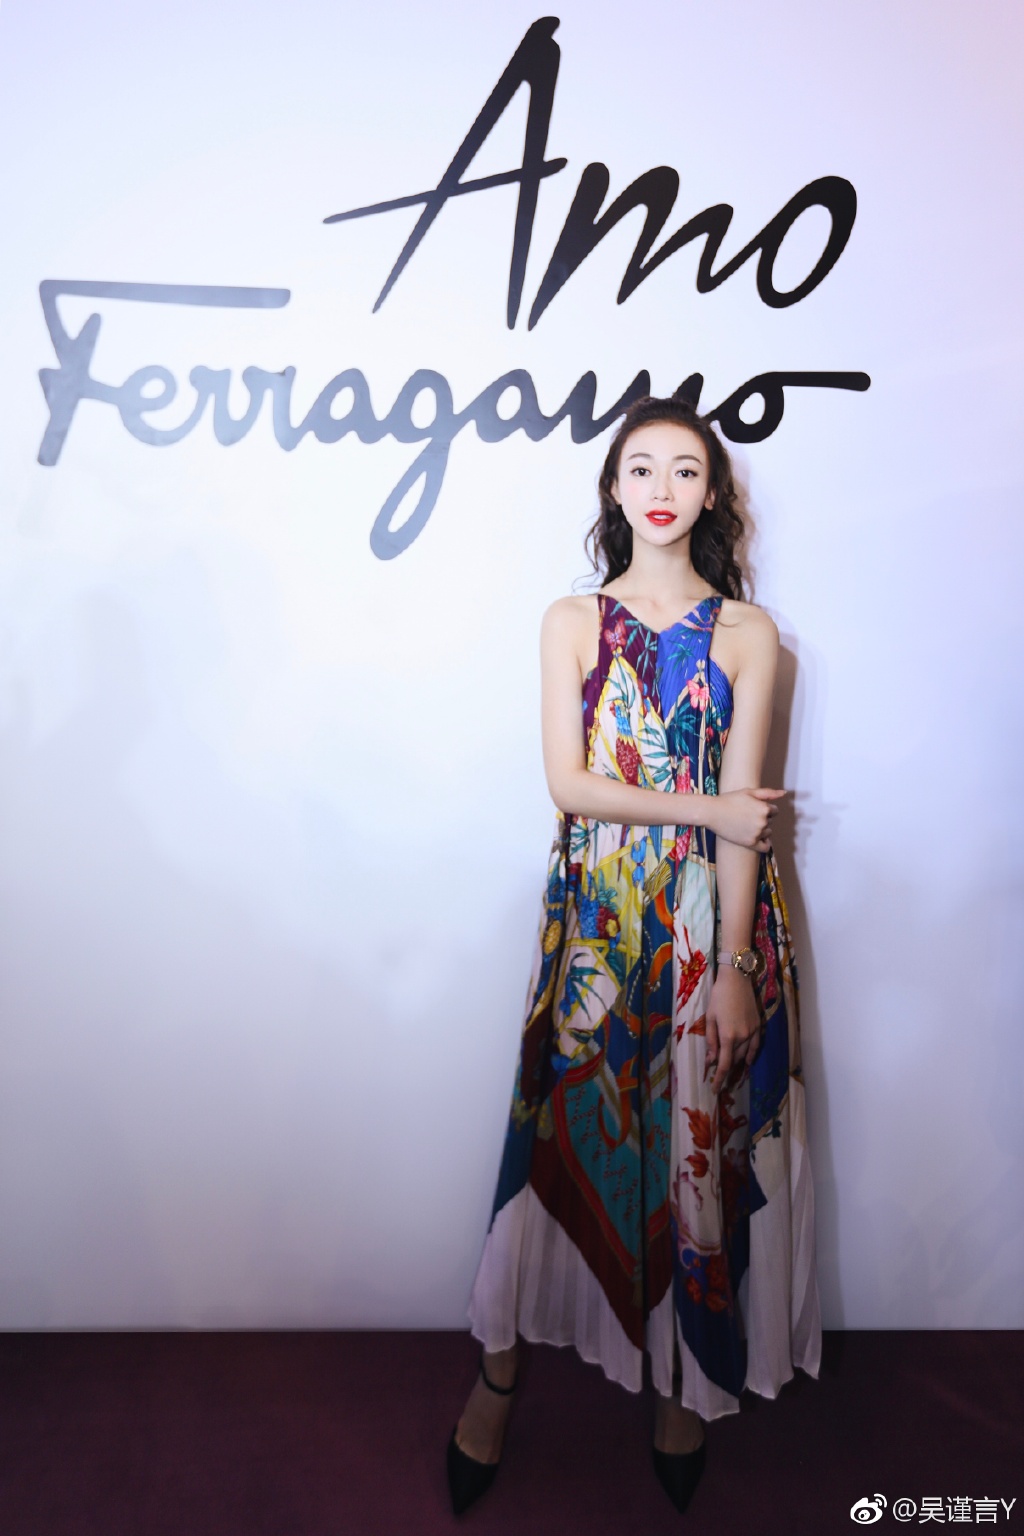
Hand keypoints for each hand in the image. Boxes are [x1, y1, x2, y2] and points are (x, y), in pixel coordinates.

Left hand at [704, 968, 761, 1094]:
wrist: (737, 980)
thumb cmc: (719, 997)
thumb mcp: (710, 1018)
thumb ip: (710, 1041)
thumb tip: (711, 1060)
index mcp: (728, 1036)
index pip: (724, 1065)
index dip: (719, 1079)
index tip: (714, 1089)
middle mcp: (742, 1037)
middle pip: (734, 1060)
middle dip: (725, 1069)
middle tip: (716, 1074)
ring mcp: (753, 1032)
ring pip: (744, 1054)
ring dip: (736, 1062)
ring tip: (729, 1069)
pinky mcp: (758, 1026)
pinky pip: (755, 1047)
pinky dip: (750, 1056)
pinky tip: (747, 1062)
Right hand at [712, 788, 784, 850]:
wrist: (712, 812)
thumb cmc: (729, 800)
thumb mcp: (749, 792)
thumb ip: (768, 793)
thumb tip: (784, 793)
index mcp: (764, 808)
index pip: (774, 811)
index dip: (764, 808)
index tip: (753, 808)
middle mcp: (763, 822)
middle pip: (770, 821)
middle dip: (762, 818)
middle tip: (747, 816)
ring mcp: (757, 833)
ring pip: (768, 833)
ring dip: (762, 829)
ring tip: (747, 825)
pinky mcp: (750, 843)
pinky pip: (765, 847)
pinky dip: (764, 843)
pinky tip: (758, 839)